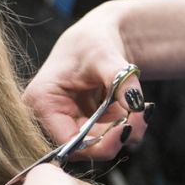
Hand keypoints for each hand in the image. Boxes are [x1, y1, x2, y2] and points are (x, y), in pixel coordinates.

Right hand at [24, 1, 146, 160]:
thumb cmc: (93, 41)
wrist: (97, 38)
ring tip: (141, 108)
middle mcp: (45, 117)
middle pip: (82, 146)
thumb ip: (121, 80)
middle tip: (142, 118)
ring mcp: (62, 122)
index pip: (68, 140)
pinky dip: (120, 126)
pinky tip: (131, 108)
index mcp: (41, 101)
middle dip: (115, 136)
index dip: (99, 142)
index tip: (128, 129)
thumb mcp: (106, 56)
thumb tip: (137, 105)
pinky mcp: (78, 125)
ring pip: (95, 144)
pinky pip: (102, 137)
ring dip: (121, 131)